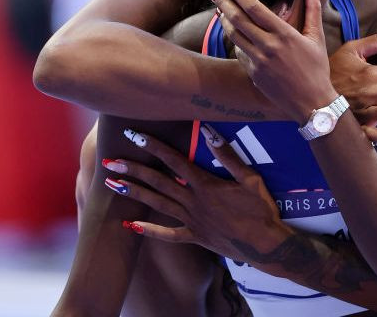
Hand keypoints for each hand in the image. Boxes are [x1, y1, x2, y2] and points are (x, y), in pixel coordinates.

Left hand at [101, 126, 289, 262]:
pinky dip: (150, 230)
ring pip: (157, 204)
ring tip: (111, 184)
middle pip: (157, 182)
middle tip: (109, 161)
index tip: (133, 135)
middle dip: (133, 170)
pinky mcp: (195, 236)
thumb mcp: (250, 178)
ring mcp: (191, 220)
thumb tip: (208, 132)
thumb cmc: (261, 210)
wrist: (266, 245)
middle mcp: (193, 201)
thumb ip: (228, 156)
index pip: (174, 160)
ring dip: (134, 194)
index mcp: (205, 184)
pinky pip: (168, 235)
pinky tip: (131, 226)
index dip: (153, 146)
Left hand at [212, 0, 335, 121]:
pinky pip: (240, 53)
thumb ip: (313, 8)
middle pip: (238, 20)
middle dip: (223, 3)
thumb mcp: (316, 37)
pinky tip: (234, 34)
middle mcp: (268, 47)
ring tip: (219, 10)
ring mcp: (259, 62)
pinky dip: (236, 41)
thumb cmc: (317, 68)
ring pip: (234, 36)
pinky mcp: (254, 74)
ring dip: (224, 21)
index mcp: (284, 34)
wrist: (312, 104)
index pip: (255, 8)